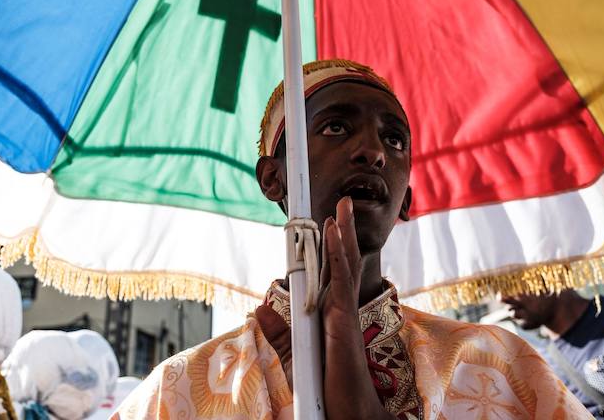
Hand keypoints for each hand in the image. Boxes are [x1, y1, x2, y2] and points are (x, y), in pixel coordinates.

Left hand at [256, 197, 394, 419]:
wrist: (345, 411)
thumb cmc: (324, 387)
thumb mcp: (292, 355)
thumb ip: (278, 332)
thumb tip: (258, 308)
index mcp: (331, 314)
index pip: (331, 273)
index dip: (331, 248)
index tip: (328, 224)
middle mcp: (341, 308)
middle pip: (343, 261)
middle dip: (342, 231)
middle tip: (342, 204)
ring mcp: (344, 311)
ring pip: (345, 264)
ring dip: (342, 232)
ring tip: (341, 206)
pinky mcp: (343, 318)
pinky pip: (339, 278)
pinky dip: (337, 252)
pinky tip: (335, 231)